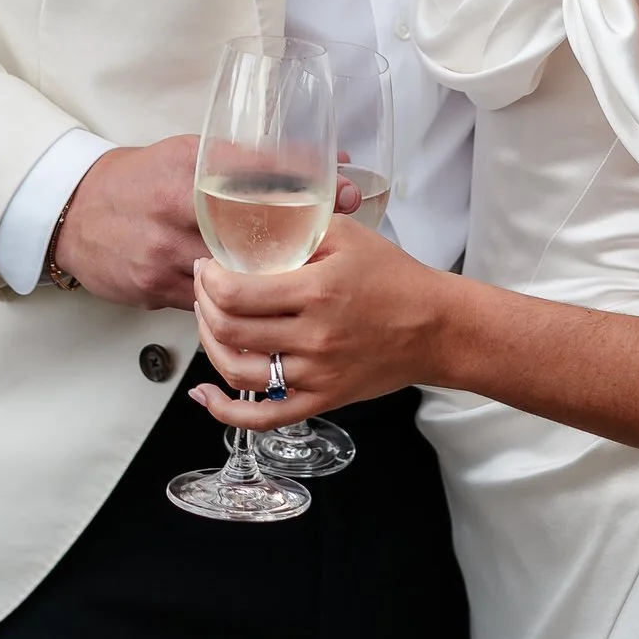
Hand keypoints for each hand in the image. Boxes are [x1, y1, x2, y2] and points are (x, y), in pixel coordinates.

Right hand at [52, 147, 362, 308]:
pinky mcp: (156, 290)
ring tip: (311, 279)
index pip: (259, 179)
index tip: (347, 195)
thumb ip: (249, 159)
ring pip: (236, 276)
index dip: (309, 188)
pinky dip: (239, 302)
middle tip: (340, 245)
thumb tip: (318, 159)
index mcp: (189, 172)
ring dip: (274, 279)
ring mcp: (165, 256)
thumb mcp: (190, 153)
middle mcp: (177, 214)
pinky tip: (265, 303)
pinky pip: (209, 303)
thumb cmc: (140, 179)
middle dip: (303, 240)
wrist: (75, 213)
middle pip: (254, 234)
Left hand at [190, 217, 451, 425]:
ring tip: (207, 323)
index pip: (236, 292)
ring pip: (237, 372)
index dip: (208, 279)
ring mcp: (316, 374)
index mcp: (316, 291)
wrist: (436, 327)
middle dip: (202, 305)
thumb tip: (255, 222)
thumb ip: (300, 227)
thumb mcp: (348, 235)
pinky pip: (264, 416)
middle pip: (229, 330)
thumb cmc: (395, 278)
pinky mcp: (322, 399)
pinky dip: (227, 411)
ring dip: (208, 346)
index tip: (206, 264)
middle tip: (203, 286)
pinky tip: (206, 396)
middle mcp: (312, 336)